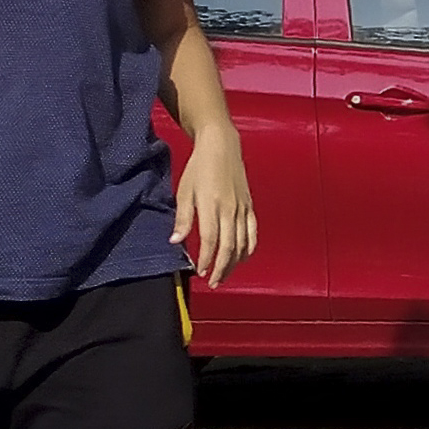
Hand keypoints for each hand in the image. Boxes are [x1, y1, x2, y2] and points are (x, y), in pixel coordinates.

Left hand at [170, 130, 255, 283]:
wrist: (221, 146)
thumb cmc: (199, 167)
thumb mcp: (185, 191)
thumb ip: (183, 218)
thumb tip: (175, 241)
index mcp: (211, 205)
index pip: (210, 240)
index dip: (206, 259)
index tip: (200, 272)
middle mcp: (229, 209)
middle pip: (228, 247)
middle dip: (221, 268)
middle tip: (213, 282)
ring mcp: (242, 209)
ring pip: (242, 244)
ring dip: (234, 263)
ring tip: (224, 275)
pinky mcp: (249, 207)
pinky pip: (252, 233)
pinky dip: (249, 249)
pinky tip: (241, 258)